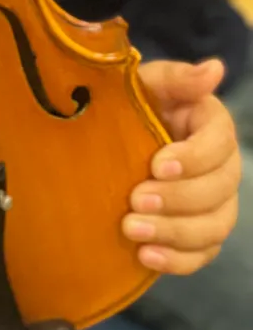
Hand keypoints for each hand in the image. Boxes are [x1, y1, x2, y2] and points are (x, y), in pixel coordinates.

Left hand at [125, 59, 240, 273]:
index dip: (193, 157)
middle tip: (135, 199)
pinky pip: (202, 255)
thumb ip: (175, 78)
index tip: (156, 163)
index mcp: (211, 126)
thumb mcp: (144, 84)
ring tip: (132, 230)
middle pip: (220, 190)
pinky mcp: (199, 234)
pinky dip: (177, 260)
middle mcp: (222, 167)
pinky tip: (144, 257)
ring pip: (215, 226)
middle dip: (178, 198)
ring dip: (175, 232)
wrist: (107, 141)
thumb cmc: (129, 105)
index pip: (219, 144)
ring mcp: (214, 204)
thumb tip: (213, 69)